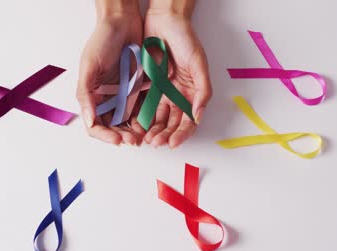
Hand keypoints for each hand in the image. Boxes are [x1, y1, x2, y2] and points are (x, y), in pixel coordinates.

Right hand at [77, 3, 144, 145]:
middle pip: (113, 127)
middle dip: (122, 136)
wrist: (123, 21)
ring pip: (128, 121)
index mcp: (92, 96)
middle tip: (134, 140)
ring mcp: (122, 94)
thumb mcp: (90, 66)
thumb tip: (88, 121)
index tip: (118, 139)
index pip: (95, 125)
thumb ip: (87, 94)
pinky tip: (151, 123)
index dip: (105, 135)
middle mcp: (106, 98)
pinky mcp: (137, 88)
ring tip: (143, 136)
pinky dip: (144, 118)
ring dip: (134, 131)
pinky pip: (141, 108)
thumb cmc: (102, 40)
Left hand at [143, 6, 211, 148]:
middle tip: (155, 142)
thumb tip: (198, 116)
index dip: (181, 134)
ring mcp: (159, 92)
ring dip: (151, 130)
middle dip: (164, 135)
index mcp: (190, 93)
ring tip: (144, 138)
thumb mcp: (199, 64)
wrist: (164, 20)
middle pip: (170, 123)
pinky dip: (139, 117)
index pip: (187, 121)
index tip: (172, 143)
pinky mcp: (144, 86)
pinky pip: (141, 105)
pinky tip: (134, 125)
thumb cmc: (185, 39)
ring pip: (155, 118)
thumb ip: (202, 91)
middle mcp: (175, 95)